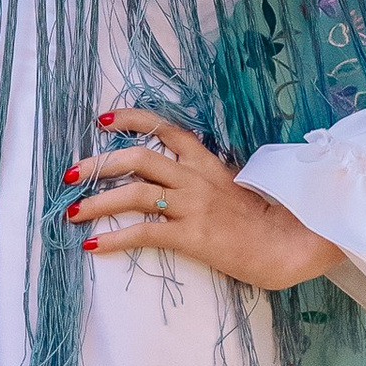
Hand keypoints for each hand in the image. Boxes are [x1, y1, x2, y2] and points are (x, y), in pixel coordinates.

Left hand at [64, 106, 342, 292]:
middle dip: (99, 164)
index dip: (133, 120)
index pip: (166, 129)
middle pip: (138, 157)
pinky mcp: (192, 236)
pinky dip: (114, 238)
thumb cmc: (273, 221)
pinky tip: (93, 245)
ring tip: (72, 212)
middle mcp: (196, 178)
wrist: (294, 243)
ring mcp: (193, 206)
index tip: (104, 119)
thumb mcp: (243, 189)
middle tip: (71, 173)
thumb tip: (187, 184)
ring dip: (97, 201)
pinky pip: (144, 233)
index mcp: (209, 163)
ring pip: (134, 192)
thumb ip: (215, 181)